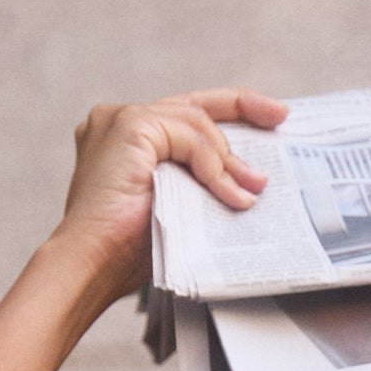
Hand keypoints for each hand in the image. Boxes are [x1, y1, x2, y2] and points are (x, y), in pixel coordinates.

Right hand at [51, 89, 288, 308]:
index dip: (228, 112)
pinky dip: (212, 166)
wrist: (91, 264)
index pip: (185, 115)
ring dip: (228, 161)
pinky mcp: (130, 125)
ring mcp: (123, 118)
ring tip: (251, 191)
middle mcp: (121, 119)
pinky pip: (189, 137)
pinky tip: (229, 193)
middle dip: (242, 110)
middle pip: (194, 105)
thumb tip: (247, 185)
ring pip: (195, 124)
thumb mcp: (174, 208)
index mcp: (127, 138)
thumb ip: (198, 186)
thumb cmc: (124, 252)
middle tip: (278, 120)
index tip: (268, 117)